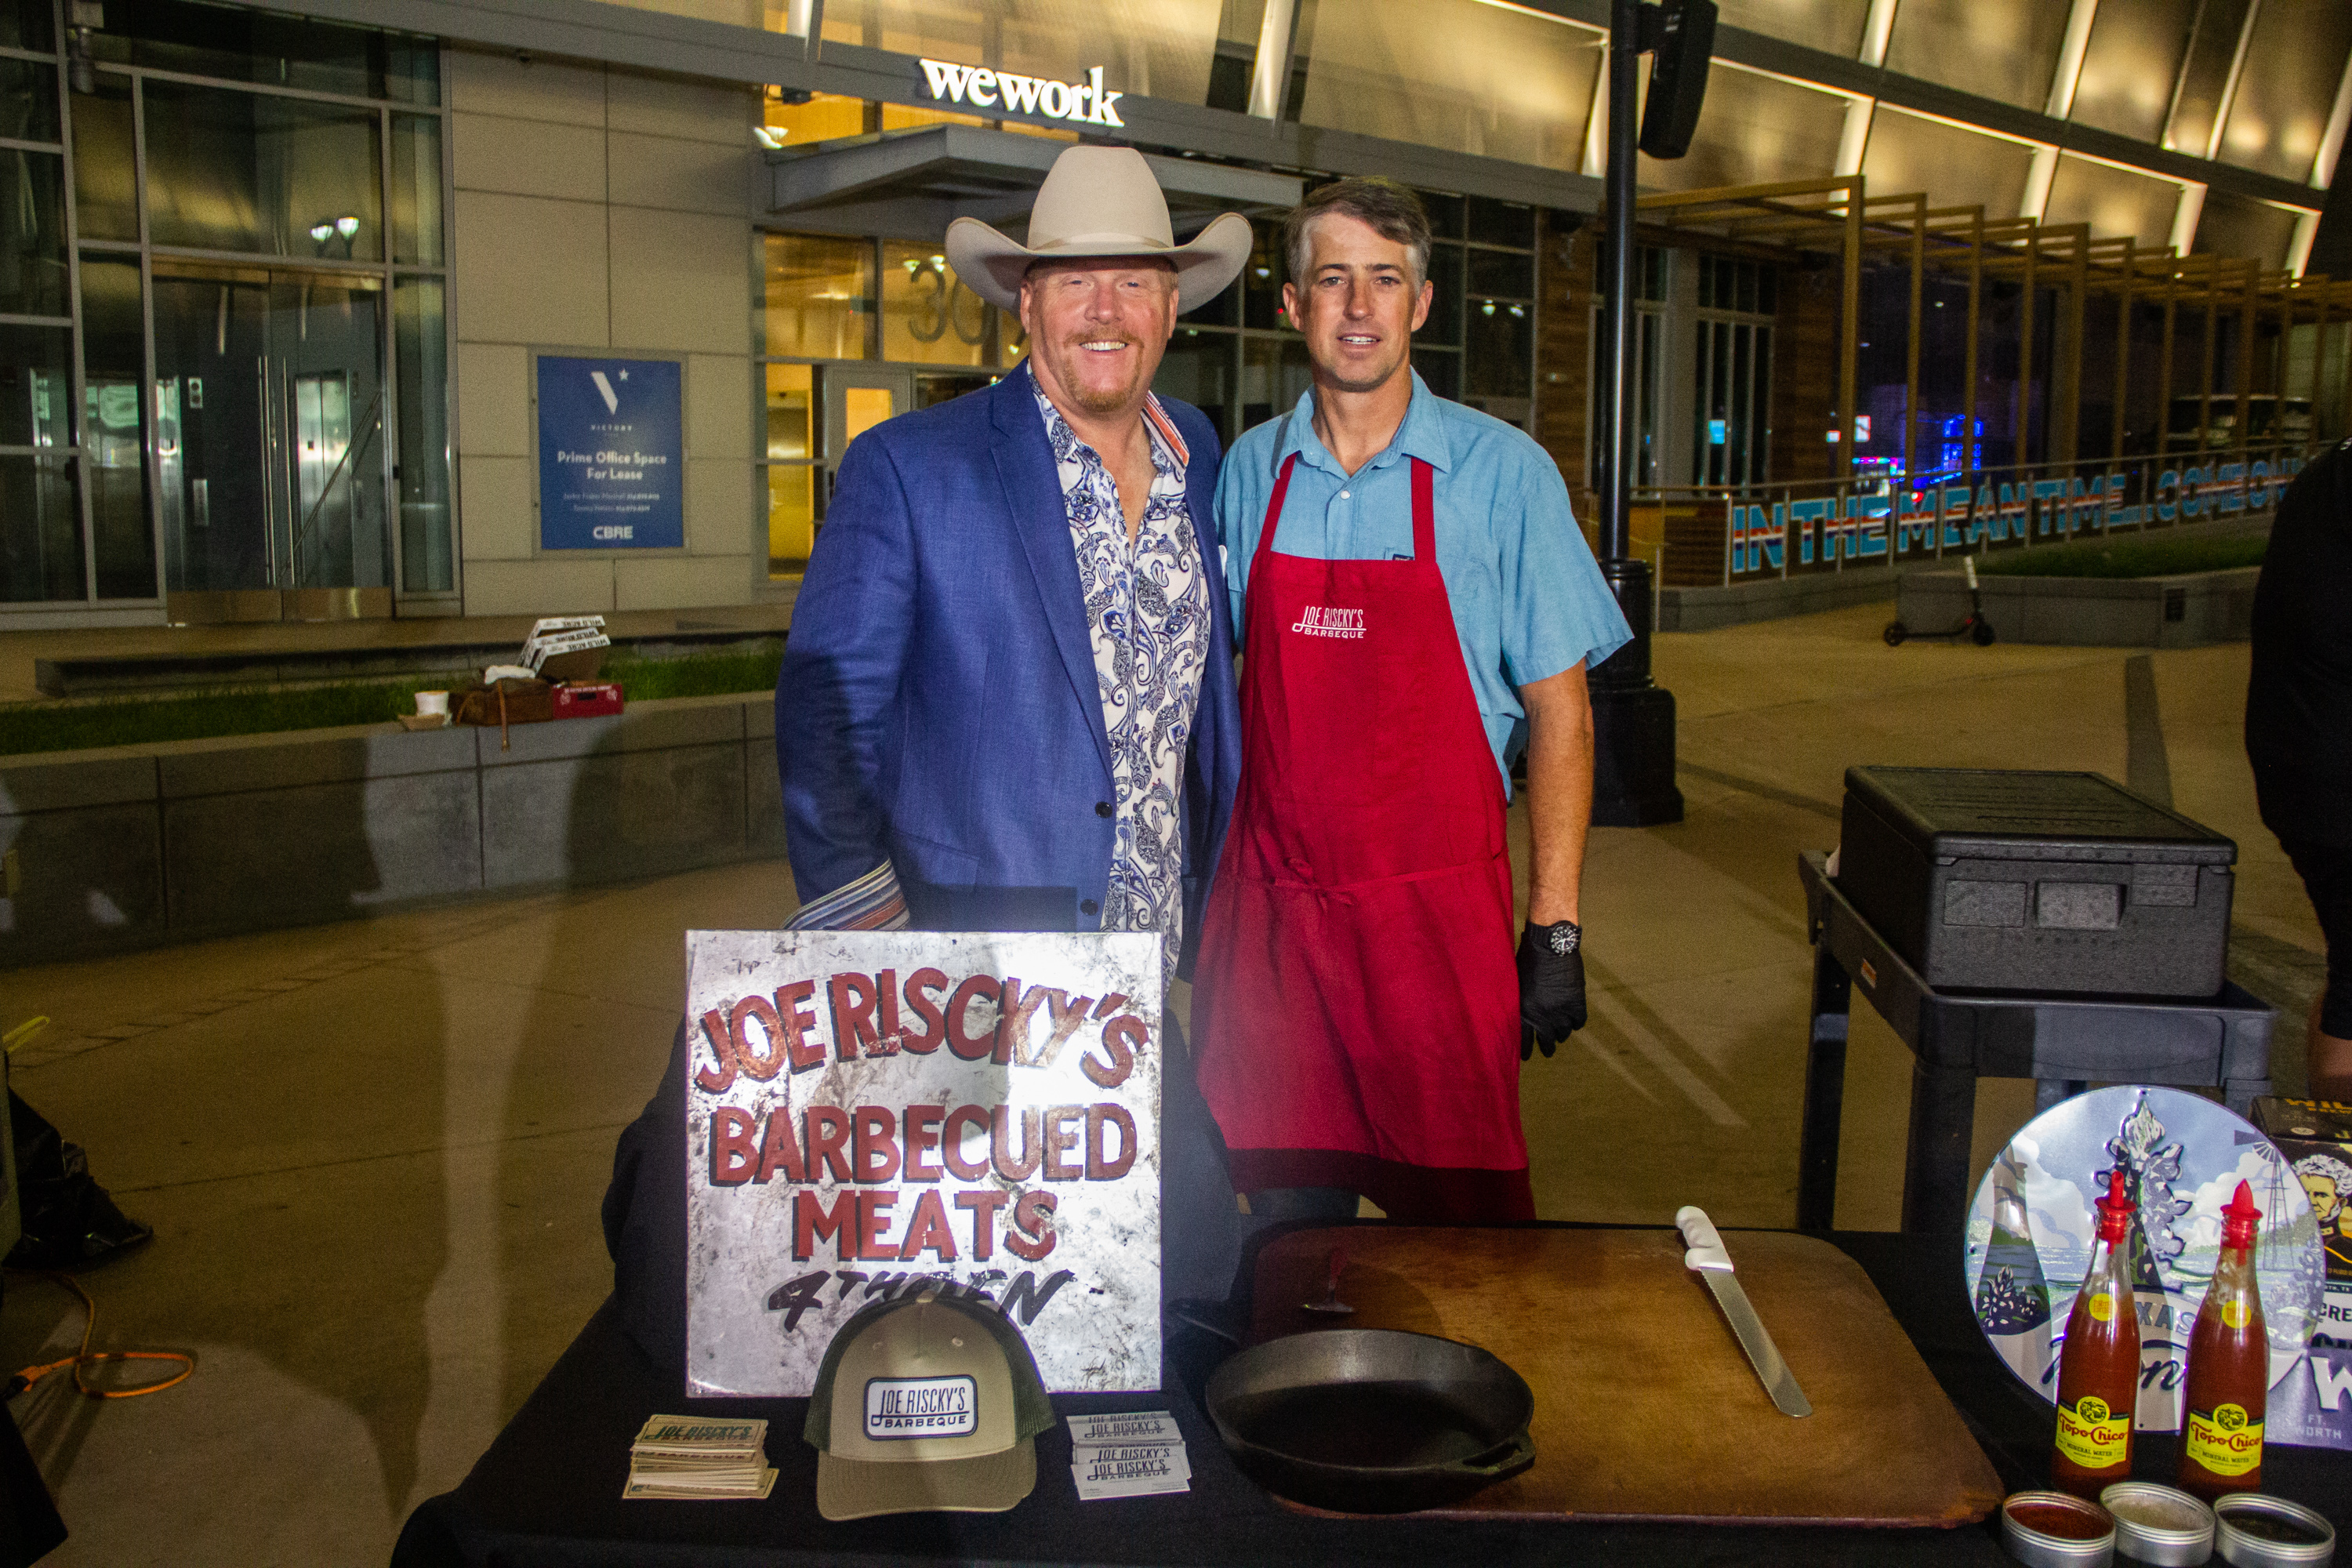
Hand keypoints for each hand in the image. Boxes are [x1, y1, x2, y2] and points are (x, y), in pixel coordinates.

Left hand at [1518, 920, 1585, 1059]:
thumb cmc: (1527, 958)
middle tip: (1548, 1050)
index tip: (1527, 1057)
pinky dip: (1575, 1022)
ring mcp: (1560, 1011)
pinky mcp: (1576, 1003)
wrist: (1550, 945)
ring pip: (1563, 1033)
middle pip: (1546, 1040)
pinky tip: (1573, 1022)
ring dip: (1561, 1034)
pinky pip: (1578, 1022)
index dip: (1526, 1050)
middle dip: (1547, 1047)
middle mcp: (1541, 1016)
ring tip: (1560, 1035)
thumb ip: (1518, 1001)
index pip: (1524, 1040)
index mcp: (1523, 1011)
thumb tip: (1517, 1014)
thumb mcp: (1515, 982)